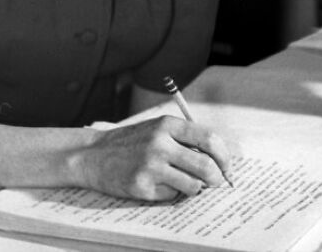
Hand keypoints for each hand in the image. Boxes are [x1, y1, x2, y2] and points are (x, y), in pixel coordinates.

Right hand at [79, 115, 230, 200]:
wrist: (95, 154)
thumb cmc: (132, 141)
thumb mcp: (158, 129)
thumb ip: (184, 139)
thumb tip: (217, 160)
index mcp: (167, 125)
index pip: (209, 140)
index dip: (223, 156)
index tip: (226, 166)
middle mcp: (160, 143)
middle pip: (205, 166)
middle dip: (216, 178)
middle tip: (216, 182)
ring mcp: (150, 166)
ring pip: (193, 186)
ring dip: (195, 188)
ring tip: (185, 182)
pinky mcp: (142, 187)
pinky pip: (172, 196)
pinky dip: (172, 193)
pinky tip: (159, 184)